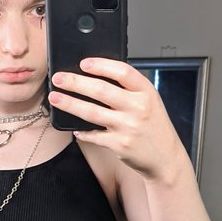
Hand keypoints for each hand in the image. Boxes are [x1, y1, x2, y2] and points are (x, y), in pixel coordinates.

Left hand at [48, 57, 183, 179]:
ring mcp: (128, 127)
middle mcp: (138, 108)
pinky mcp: (119, 144)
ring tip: (55, 97)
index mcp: (146, 92)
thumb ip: (129, 90)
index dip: (102, 65)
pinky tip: (74, 128)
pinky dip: (81, 131)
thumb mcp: (150, 102)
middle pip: (101, 90)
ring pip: (92, 112)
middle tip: (58, 78)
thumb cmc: (154, 127)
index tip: (84, 63)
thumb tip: (96, 77)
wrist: (166, 157)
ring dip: (70, 104)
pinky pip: (93, 135)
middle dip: (75, 82)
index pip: (123, 72)